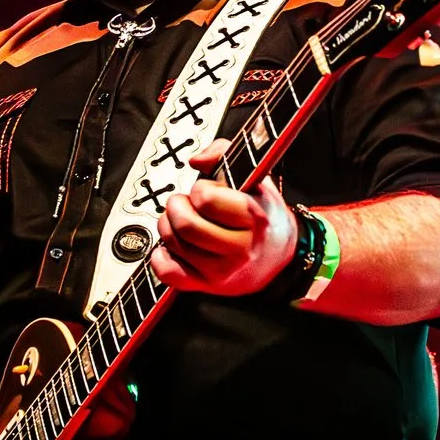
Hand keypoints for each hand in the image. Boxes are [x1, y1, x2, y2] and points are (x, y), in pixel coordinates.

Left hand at [149, 138, 297, 296]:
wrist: (279, 255)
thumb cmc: (262, 214)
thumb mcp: (254, 177)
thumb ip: (224, 154)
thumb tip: (197, 160)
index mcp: (254, 218)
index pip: (206, 199)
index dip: (200, 190)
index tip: (207, 191)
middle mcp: (240, 248)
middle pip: (186, 225)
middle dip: (177, 207)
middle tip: (184, 204)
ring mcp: (222, 271)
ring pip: (173, 244)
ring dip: (168, 226)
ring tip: (182, 221)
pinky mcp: (206, 286)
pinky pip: (167, 273)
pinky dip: (161, 256)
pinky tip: (172, 246)